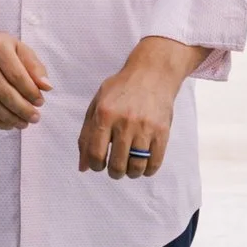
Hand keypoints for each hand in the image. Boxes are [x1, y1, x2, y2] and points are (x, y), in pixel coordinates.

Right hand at [0, 25, 51, 131]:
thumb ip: (34, 67)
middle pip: (3, 91)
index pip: (16, 75)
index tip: (40, 102)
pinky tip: (7, 124)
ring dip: (9, 117)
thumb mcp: (19, 48)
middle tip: (34, 118)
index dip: (30, 92)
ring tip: (23, 123)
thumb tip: (47, 87)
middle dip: (21, 109)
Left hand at [78, 40, 188, 179]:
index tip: (100, 163)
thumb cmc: (121, 89)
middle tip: (115, 167)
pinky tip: (143, 164)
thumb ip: (86, 135)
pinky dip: (147, 170)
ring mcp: (145, 127)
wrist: (153, 73)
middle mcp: (125, 122)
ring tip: (129, 167)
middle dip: (114, 172)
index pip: (96, 154)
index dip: (95, 165)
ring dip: (130, 173)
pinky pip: (154, 162)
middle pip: (117, 165)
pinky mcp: (162, 131)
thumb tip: (83, 168)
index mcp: (105, 114)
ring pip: (136, 167)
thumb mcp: (98, 104)